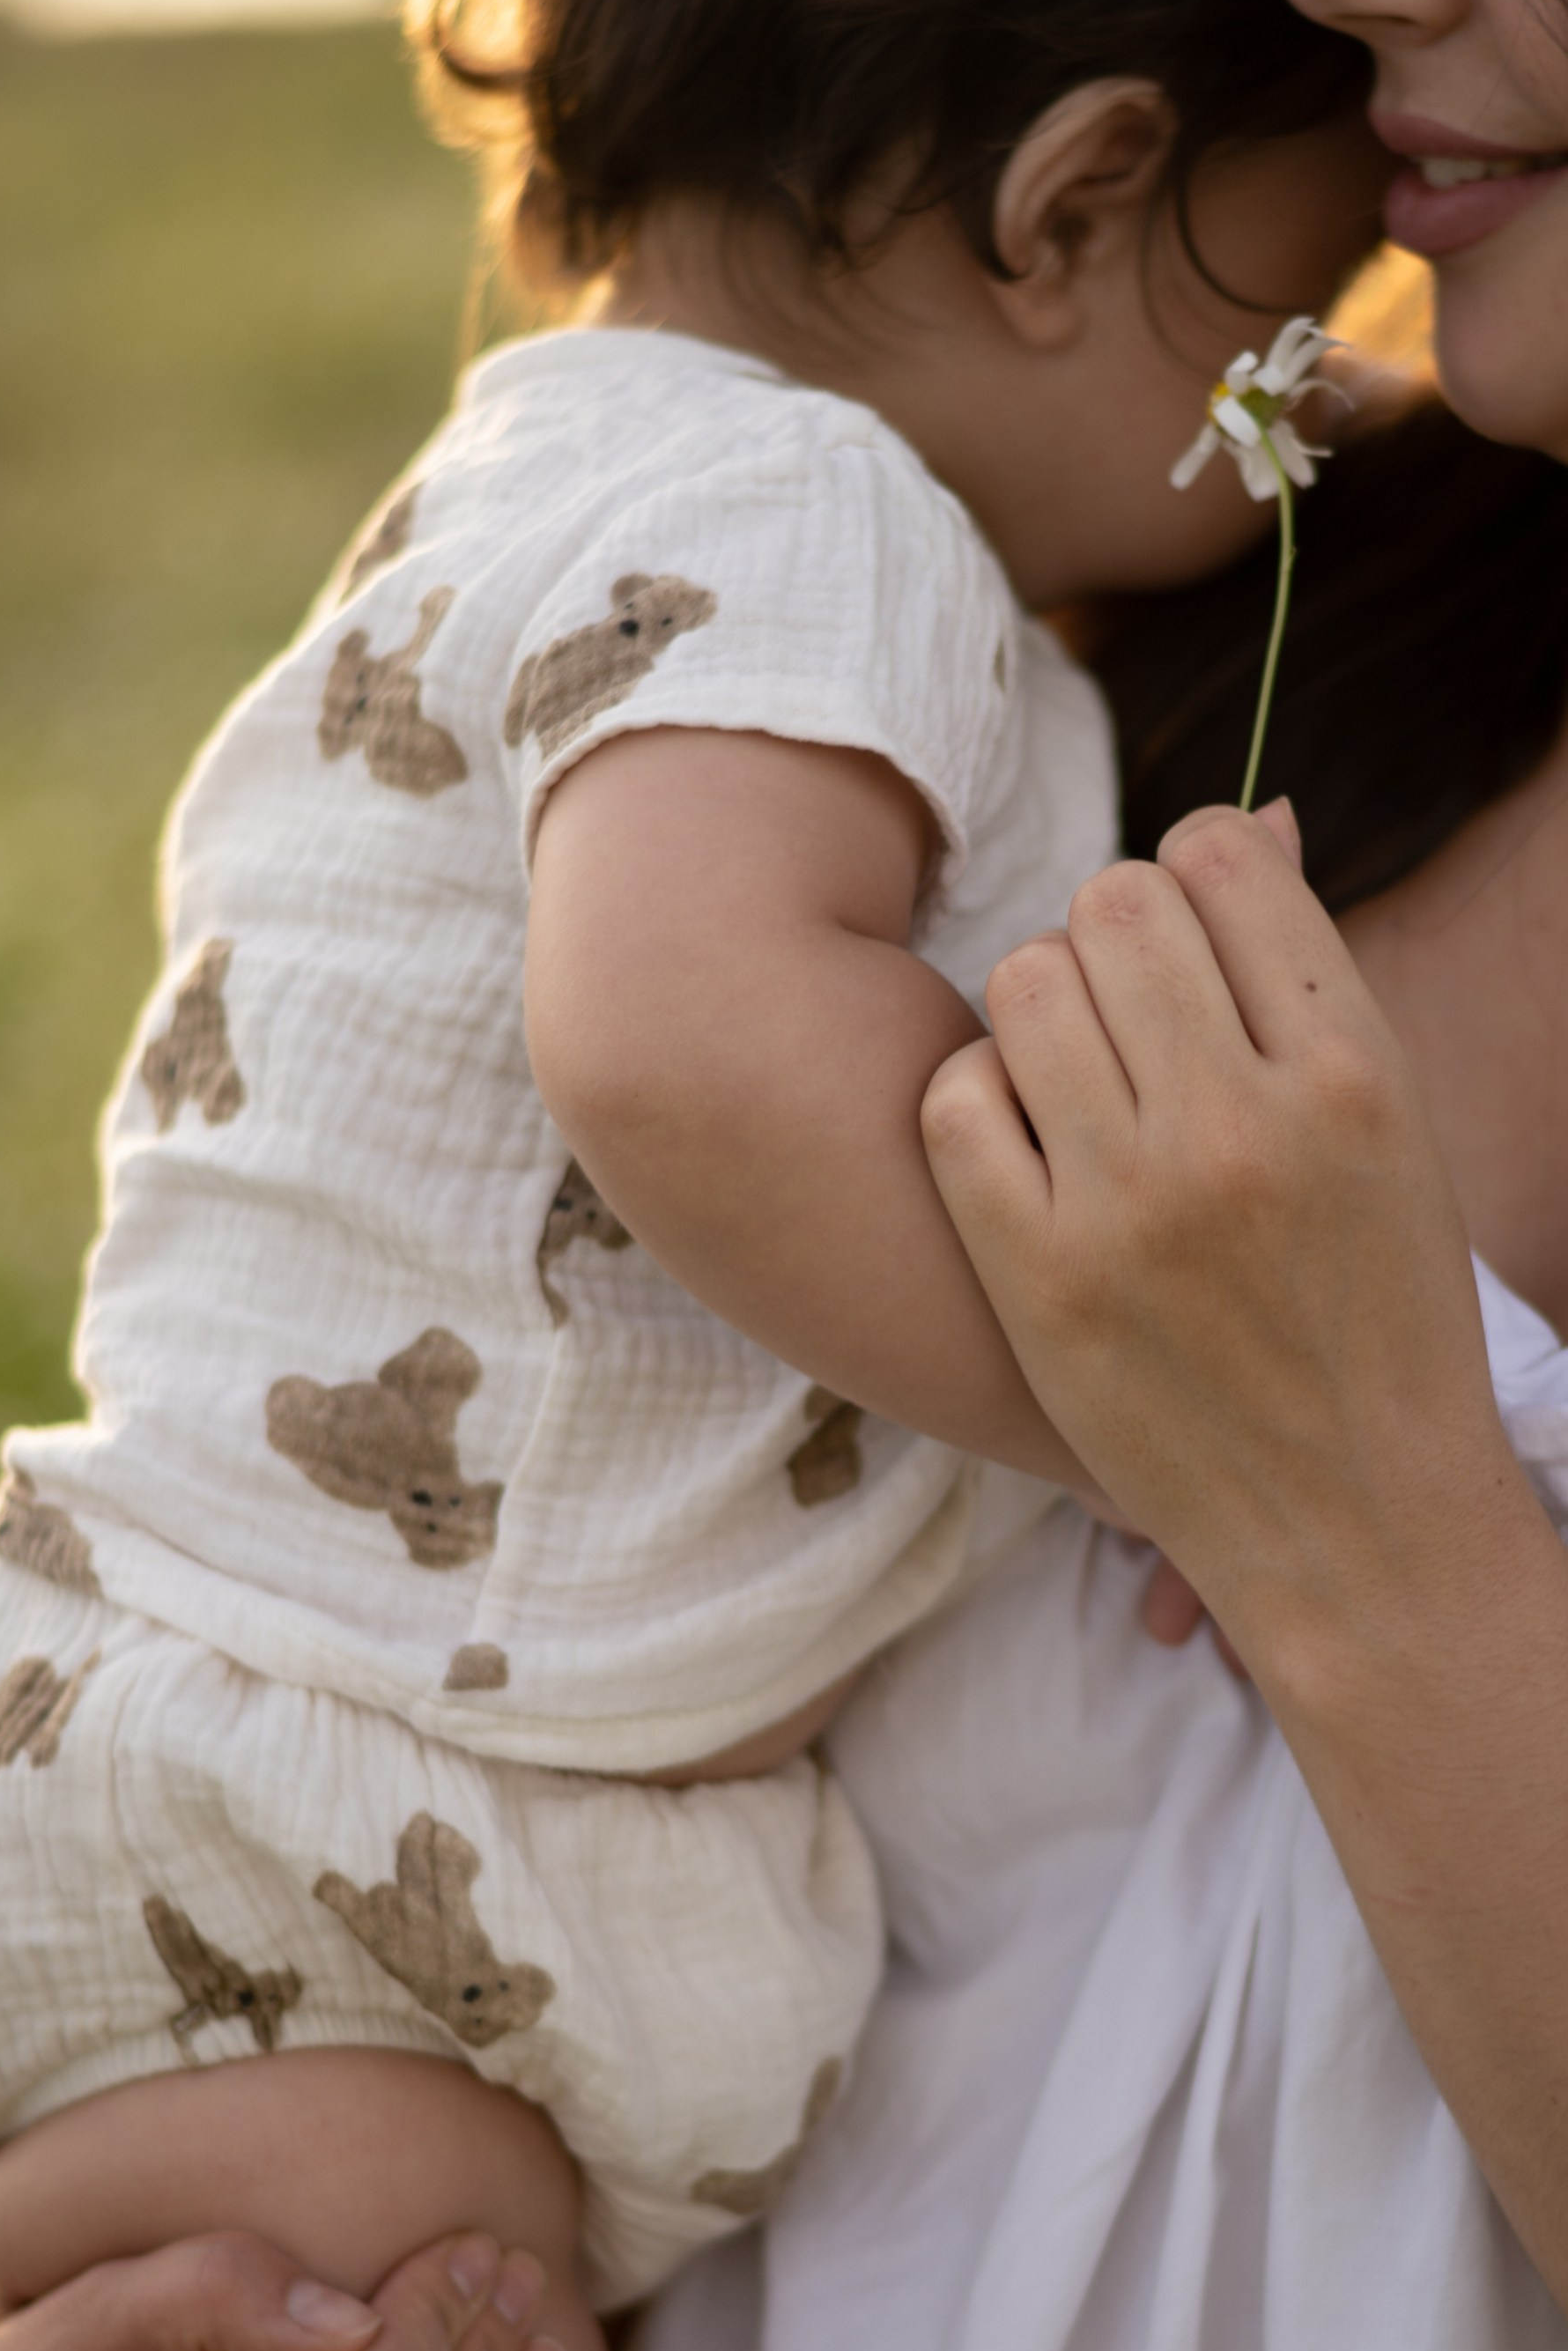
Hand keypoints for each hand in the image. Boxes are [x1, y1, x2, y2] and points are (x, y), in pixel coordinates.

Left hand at [918, 799, 1510, 1676]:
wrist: (1360, 1528)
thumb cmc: (1381, 1317)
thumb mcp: (1395, 1134)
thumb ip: (1309, 980)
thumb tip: (1244, 821)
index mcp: (1354, 1076)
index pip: (1225, 864)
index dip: (1193, 862)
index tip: (1188, 918)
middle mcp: (1243, 1127)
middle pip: (1113, 904)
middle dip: (1111, 929)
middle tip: (1128, 1004)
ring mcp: (1133, 1204)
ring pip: (1024, 985)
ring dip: (1039, 1007)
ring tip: (1076, 1075)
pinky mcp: (1039, 1277)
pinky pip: (956, 1101)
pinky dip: (977, 1100)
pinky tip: (1023, 1143)